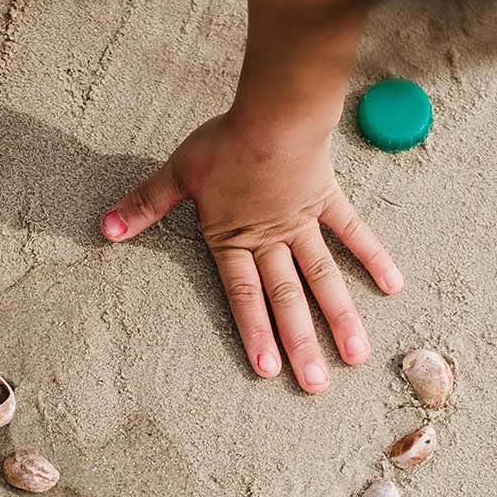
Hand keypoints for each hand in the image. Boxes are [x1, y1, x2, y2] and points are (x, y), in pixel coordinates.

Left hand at [102, 111, 402, 391]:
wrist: (275, 111)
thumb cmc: (226, 140)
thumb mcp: (178, 173)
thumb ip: (145, 205)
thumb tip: (104, 229)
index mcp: (234, 238)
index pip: (243, 294)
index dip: (254, 332)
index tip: (267, 370)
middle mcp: (273, 239)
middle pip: (287, 298)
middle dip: (301, 344)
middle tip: (316, 385)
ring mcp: (304, 222)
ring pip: (323, 277)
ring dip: (340, 317)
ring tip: (357, 355)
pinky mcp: (327, 200)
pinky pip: (353, 232)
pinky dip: (372, 257)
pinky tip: (392, 285)